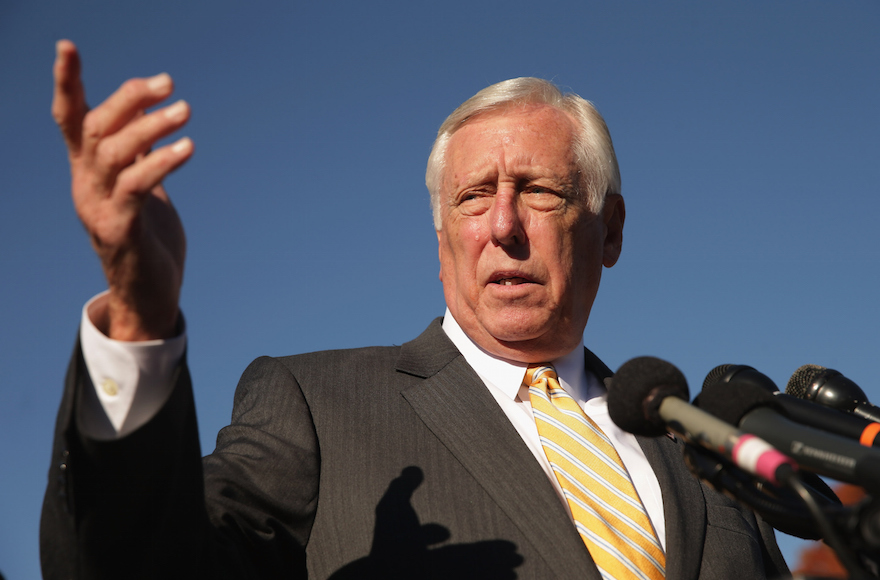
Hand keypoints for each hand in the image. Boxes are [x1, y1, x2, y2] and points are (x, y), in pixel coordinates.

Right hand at [53, 40, 192, 339]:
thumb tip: (144, 110)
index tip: (67, 46)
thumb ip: (139, 152)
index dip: (67, 83)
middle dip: (129, 99)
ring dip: (151, 128)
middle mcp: (85, 184)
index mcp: (89, 171)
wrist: (149, 296)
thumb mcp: (142, 186)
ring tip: (185, 110)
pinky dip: (161, 163)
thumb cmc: (149, 238)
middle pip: (95, 128)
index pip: (70, 119)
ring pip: (114, 154)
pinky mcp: (120, 230)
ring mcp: (98, 208)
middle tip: (169, 84)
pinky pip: (136, 186)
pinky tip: (187, 147)